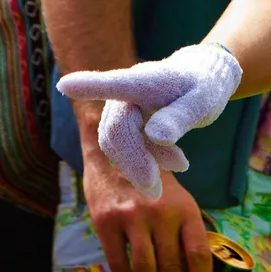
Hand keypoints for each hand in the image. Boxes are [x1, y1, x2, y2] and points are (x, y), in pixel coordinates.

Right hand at [55, 44, 241, 198]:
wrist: (202, 80)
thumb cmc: (204, 87)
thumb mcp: (202, 102)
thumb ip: (180, 117)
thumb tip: (156, 135)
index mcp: (145, 80)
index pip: (115, 83)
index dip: (89, 86)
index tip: (66, 85)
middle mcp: (126, 91)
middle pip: (116, 130)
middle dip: (132, 161)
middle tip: (154, 191)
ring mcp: (123, 106)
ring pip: (116, 142)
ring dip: (137, 165)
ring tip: (169, 178)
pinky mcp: (125, 120)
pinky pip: (124, 146)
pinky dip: (143, 161)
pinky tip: (173, 166)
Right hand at [81, 161, 213, 271]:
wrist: (116, 149)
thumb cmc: (153, 180)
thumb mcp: (179, 198)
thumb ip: (186, 229)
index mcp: (185, 209)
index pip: (198, 255)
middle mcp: (161, 214)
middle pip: (173, 268)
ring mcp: (132, 217)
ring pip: (146, 270)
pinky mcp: (106, 221)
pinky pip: (118, 262)